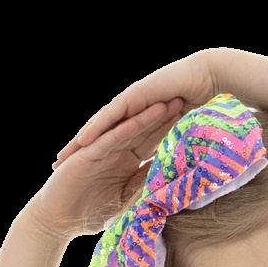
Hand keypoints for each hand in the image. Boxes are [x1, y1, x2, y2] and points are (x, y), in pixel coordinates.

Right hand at [27, 97, 189, 240]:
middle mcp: (114, 151)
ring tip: (169, 104)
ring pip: (128, 129)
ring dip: (148, 117)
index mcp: (124, 162)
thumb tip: (168, 179)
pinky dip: (123, 130)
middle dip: (164, 117)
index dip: (170, 133)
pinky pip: (108, 139)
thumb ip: (142, 186)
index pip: (151, 144)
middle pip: (143, 131)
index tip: (192, 124)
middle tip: (188, 101)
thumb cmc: (87, 214)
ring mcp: (100, 149)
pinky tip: (139, 120)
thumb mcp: (123, 200)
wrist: (56, 221)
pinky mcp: (87, 153)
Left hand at [49, 49, 219, 174]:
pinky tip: (80, 142)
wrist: (208, 81)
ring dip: (78, 144)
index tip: (81, 181)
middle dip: (78, 155)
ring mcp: (129, 104)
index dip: (96, 163)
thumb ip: (169, 156)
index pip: (111, 147)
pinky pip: (110, 116)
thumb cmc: (201, 110)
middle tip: (58, 172)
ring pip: (98, 127)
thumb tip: (167, 185)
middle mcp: (129, 114)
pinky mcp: (134, 97)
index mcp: (137, 126)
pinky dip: (95, 129)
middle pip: (98, 138)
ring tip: (61, 160)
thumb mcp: (179, 139)